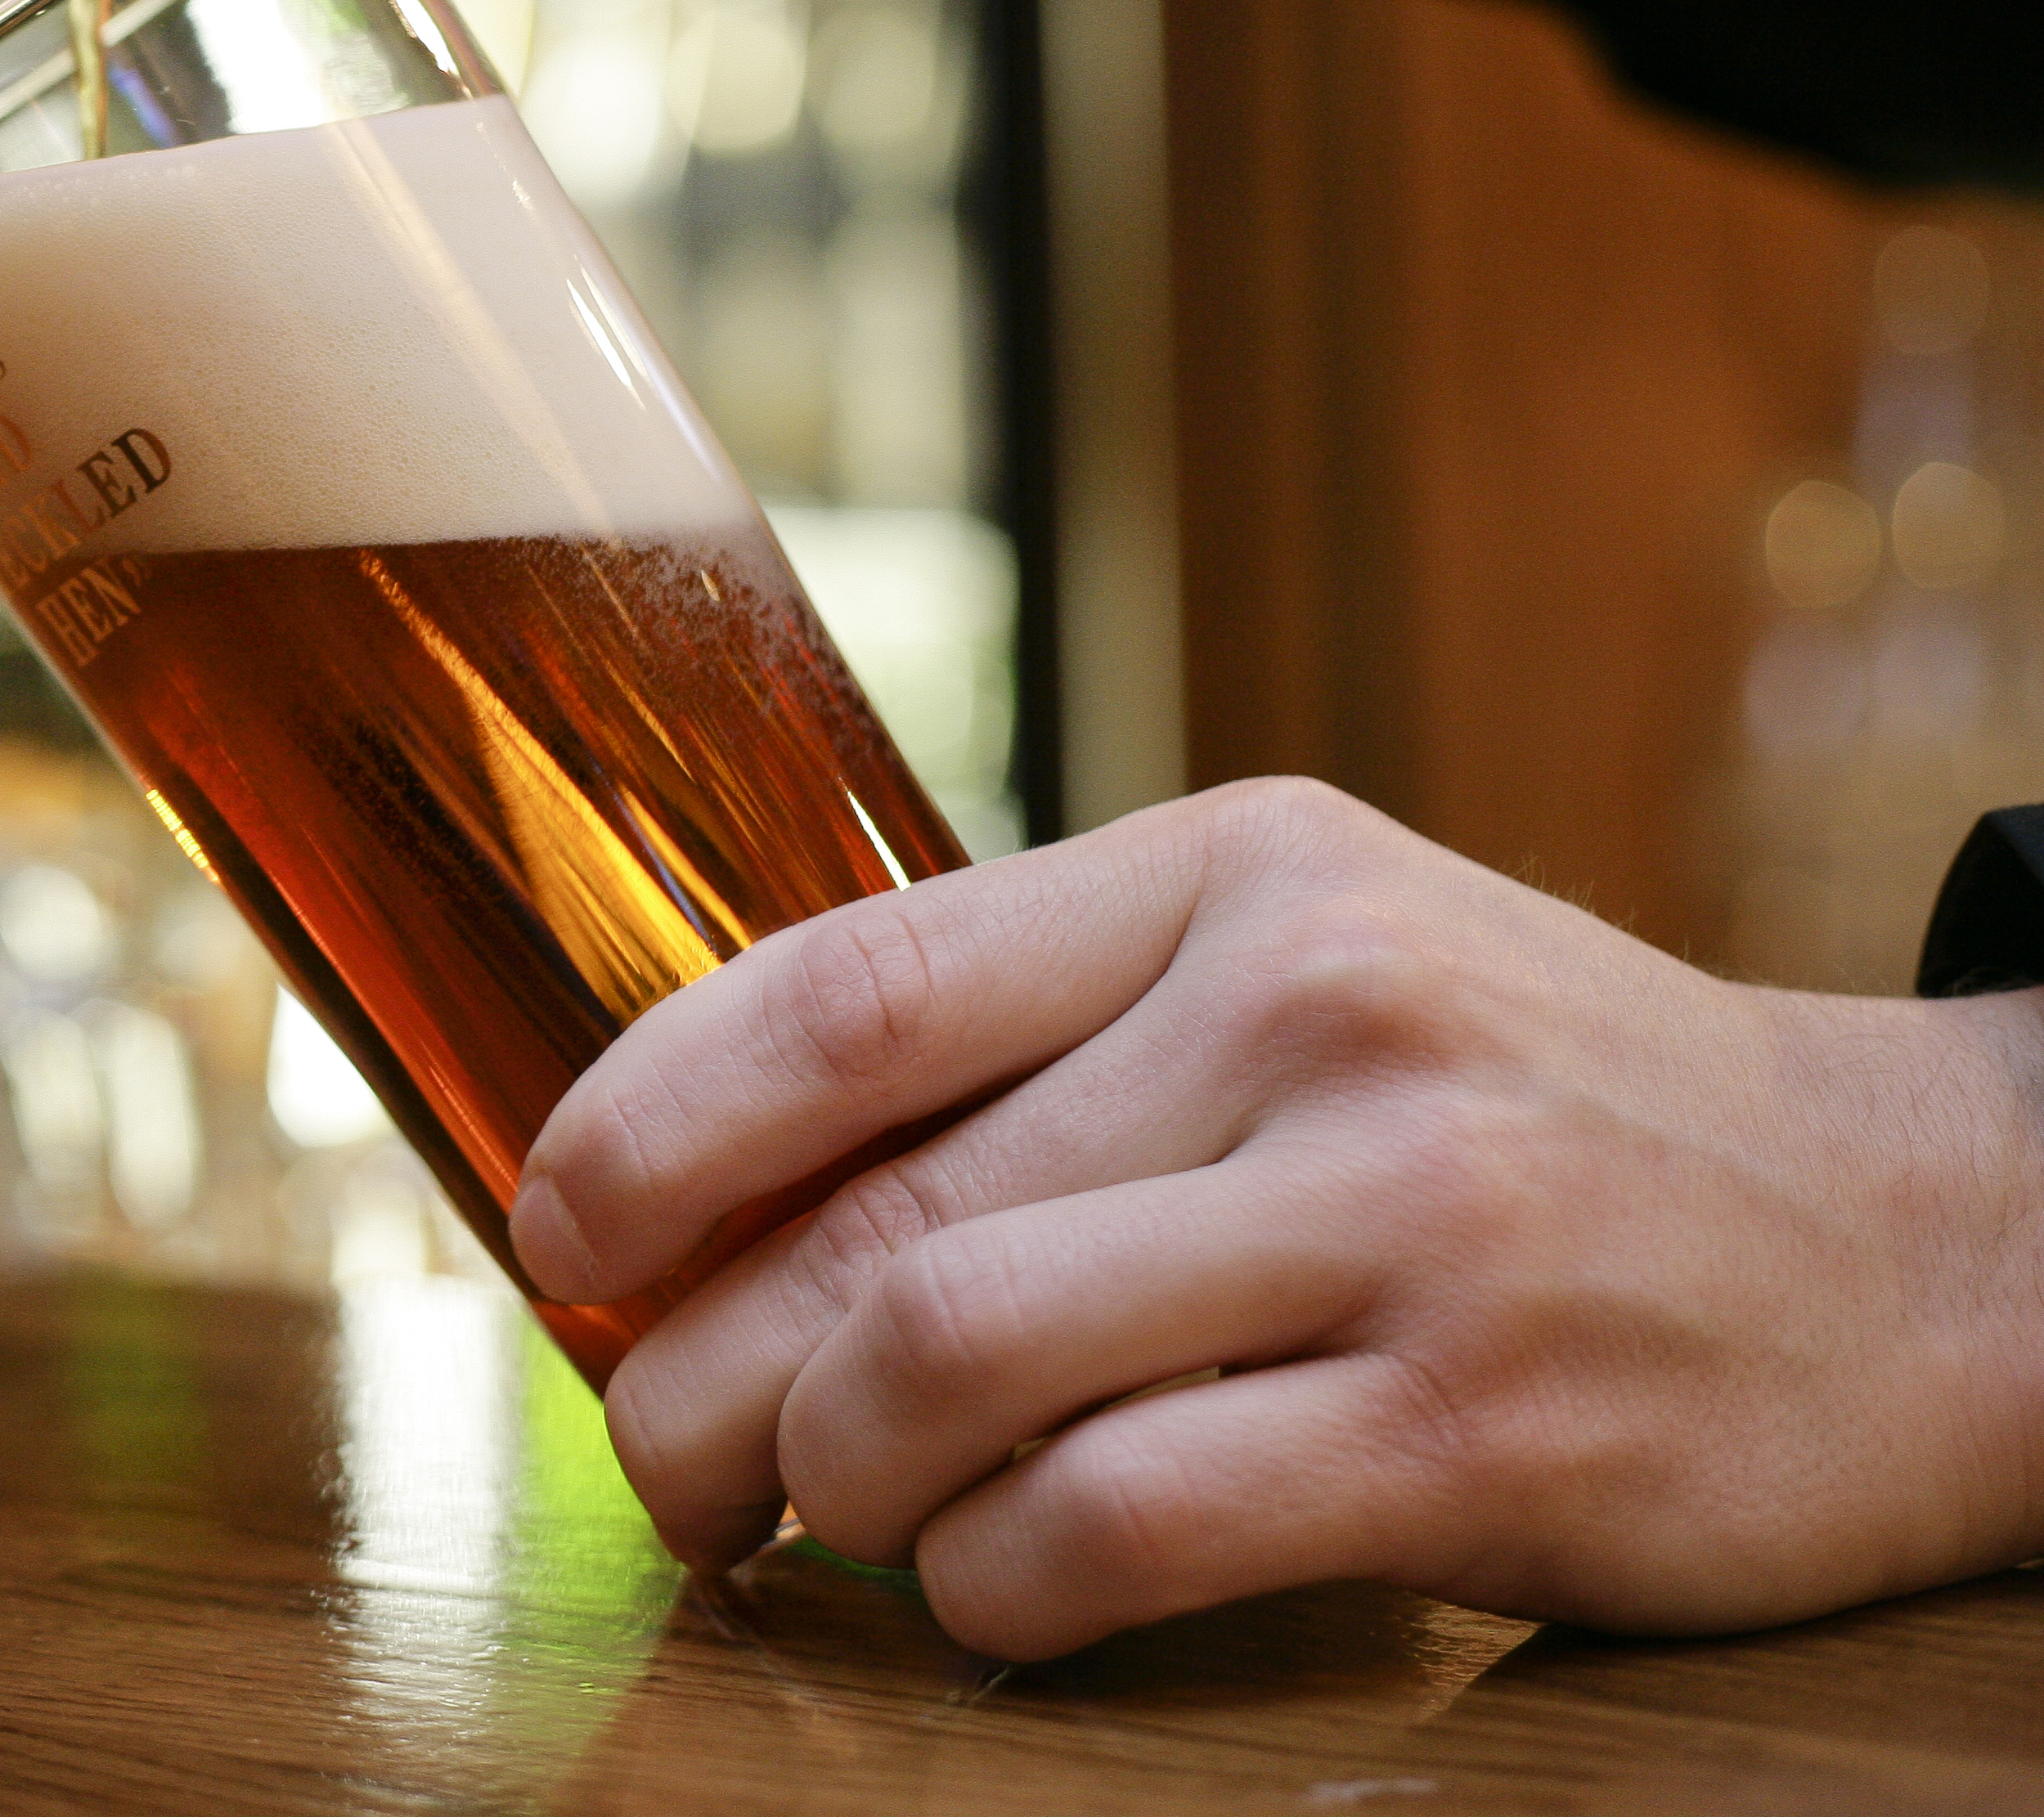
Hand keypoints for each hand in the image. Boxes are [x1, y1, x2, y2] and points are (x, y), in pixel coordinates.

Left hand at [510, 778, 2043, 1659]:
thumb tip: (716, 1166)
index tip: (560, 1239)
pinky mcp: (1480, 1430)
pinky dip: (997, 1588)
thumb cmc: (1525, 1108)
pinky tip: (996, 1593)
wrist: (1922, 1240)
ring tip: (818, 1524)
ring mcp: (1405, 1218)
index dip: (646, 1126)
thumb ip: (1045, 1028)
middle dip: (700, 1370)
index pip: (844, 986)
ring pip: (956, 1363)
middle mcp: (1308, 1014)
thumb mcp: (1300, 967)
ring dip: (830, 1485)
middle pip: (873, 1212)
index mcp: (1229, 873)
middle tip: (658, 1458)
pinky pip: (1117, 1526)